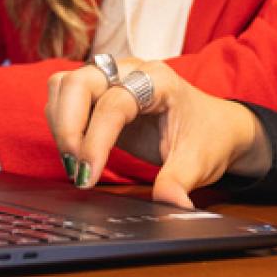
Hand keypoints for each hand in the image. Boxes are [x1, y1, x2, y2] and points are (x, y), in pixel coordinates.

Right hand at [46, 58, 273, 208]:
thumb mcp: (198, 162)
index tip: (88, 175)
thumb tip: (172, 205)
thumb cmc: (208, 136)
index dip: (96, 140)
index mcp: (158, 81)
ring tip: (74, 162)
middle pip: (79, 82)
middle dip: (68, 125)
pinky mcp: (100, 94)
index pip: (114, 103)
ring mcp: (112, 78)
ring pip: (65, 85)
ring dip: (61, 123)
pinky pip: (66, 97)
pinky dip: (62, 123)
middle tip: (74, 167)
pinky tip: (76, 153)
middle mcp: (131, 71)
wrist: (216, 126)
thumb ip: (179, 182)